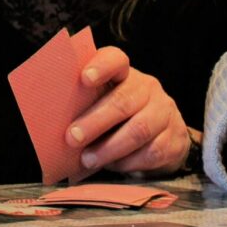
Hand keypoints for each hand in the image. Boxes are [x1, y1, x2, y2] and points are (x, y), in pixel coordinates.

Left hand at [68, 47, 190, 176]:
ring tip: (88, 160)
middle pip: (123, 100)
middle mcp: (148, 88)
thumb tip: (51, 140)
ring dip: (110, 148)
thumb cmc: (121, 119)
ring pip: (139, 129)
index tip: (84, 78)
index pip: (116, 60)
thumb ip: (84, 112)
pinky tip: (113, 166)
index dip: (101, 67)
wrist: (165, 134)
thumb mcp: (103, 106)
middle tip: (72, 137)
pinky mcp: (175, 138)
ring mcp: (164, 112)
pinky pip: (151, 152)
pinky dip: (128, 162)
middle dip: (95, 121)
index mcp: (125, 74)